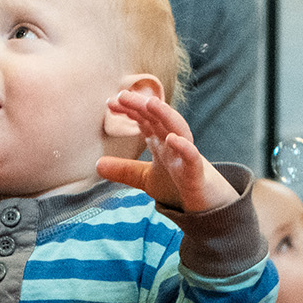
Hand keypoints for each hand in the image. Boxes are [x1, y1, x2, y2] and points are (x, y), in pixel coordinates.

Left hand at [95, 91, 239, 211]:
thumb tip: (97, 164)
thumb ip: (123, 170)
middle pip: (159, 119)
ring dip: (166, 115)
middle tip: (122, 95)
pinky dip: (185, 147)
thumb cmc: (177, 186)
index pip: (145, 120)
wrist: (206, 207)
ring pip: (179, 130)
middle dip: (142, 105)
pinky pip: (193, 158)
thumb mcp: (145, 178)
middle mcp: (175, 144)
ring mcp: (187, 157)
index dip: (129, 110)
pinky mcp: (197, 175)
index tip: (110, 102)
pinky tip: (173, 139)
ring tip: (151, 103)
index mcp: (162, 142)